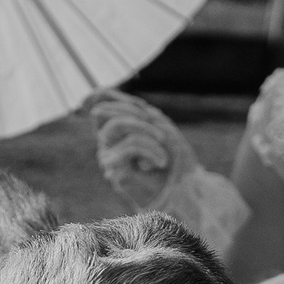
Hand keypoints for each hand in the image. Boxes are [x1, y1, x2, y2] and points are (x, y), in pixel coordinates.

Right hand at [83, 88, 197, 213]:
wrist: (186, 188)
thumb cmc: (175, 156)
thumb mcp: (157, 124)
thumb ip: (133, 110)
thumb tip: (99, 101)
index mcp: (115, 128)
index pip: (96, 101)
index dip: (110, 95)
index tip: (143, 107)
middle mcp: (106, 143)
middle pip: (101, 111)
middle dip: (134, 111)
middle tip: (157, 127)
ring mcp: (108, 158)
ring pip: (116, 125)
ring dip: (146, 129)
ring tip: (163, 142)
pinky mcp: (115, 173)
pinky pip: (130, 146)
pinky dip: (152, 149)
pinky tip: (161, 162)